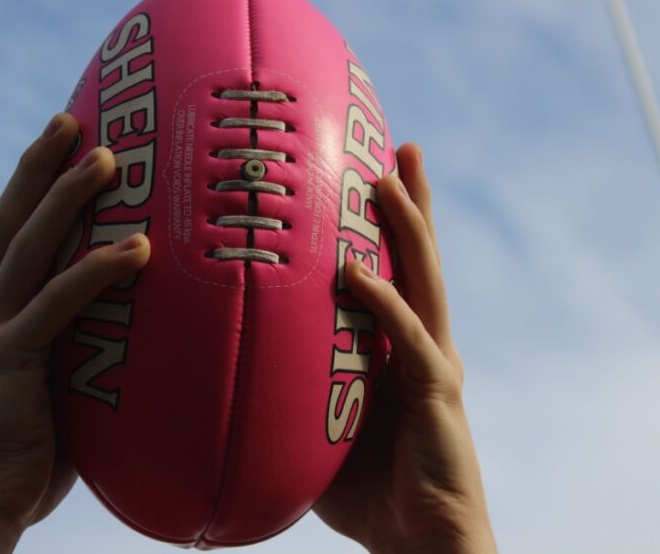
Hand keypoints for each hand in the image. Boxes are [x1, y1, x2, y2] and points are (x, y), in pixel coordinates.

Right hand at [0, 113, 150, 553]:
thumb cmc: (20, 458)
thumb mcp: (43, 390)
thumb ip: (71, 352)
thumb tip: (128, 330)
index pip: (4, 238)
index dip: (27, 188)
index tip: (55, 147)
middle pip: (9, 223)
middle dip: (39, 167)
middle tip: (71, 120)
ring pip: (29, 246)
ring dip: (67, 196)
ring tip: (106, 156)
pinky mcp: (9, 361)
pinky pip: (59, 303)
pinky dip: (98, 270)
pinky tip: (137, 248)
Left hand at [313, 144, 495, 553]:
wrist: (420, 543)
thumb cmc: (368, 491)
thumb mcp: (319, 425)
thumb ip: (290, 388)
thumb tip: (222, 365)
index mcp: (400, 347)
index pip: (396, 271)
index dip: (389, 225)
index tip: (368, 172)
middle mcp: (424, 344)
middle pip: (418, 257)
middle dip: (409, 201)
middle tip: (398, 147)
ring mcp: (434, 363)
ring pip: (422, 279)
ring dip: (404, 226)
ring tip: (386, 176)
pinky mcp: (437, 393)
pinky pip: (406, 338)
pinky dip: (383, 302)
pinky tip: (358, 272)